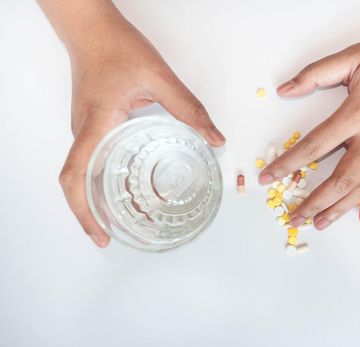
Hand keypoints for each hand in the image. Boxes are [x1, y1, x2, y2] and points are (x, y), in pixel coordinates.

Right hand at [54, 5, 224, 246]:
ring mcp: (85, 130)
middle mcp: (84, 133)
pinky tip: (131, 185)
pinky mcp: (92, 125)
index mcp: (96, 125)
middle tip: (128, 233)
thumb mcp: (158, 78)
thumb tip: (215, 138)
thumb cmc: (116, 48)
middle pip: (82, 185)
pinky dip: (108, 180)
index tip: (100, 234)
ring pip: (87, 175)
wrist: (92, 29)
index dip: (84, 212)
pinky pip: (94, 160)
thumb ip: (189, 110)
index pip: (76, 178)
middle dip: (100, 214)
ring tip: (135, 216)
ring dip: (105, 199)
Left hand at [259, 1, 359, 229]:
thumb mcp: (354, 56)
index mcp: (357, 113)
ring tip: (319, 223)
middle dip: (313, 202)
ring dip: (338, 208)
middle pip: (339, 179)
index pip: (314, 146)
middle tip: (294, 216)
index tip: (267, 178)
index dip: (287, 164)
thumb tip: (284, 90)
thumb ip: (316, 74)